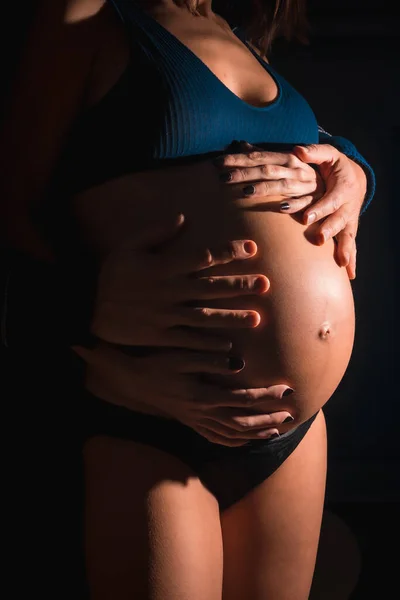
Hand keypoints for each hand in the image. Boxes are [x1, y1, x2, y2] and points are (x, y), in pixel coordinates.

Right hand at [75, 343, 293, 446]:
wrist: (131, 379)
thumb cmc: (155, 361)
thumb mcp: (180, 354)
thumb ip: (208, 358)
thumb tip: (238, 362)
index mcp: (201, 395)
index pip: (243, 399)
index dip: (267, 396)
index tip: (288, 390)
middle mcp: (200, 413)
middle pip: (242, 422)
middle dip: (269, 418)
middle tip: (292, 414)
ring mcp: (195, 421)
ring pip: (231, 434)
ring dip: (256, 433)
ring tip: (279, 429)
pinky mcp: (190, 422)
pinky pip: (216, 438)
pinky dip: (235, 441)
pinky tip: (248, 439)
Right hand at [92, 214, 269, 348]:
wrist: (88, 308)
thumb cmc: (111, 276)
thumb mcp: (128, 247)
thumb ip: (156, 232)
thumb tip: (183, 218)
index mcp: (163, 266)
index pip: (203, 257)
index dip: (228, 252)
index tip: (252, 248)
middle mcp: (169, 291)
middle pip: (210, 286)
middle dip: (239, 285)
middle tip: (266, 284)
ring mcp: (165, 315)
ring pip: (204, 315)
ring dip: (231, 317)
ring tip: (256, 319)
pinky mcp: (160, 335)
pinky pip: (188, 340)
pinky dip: (208, 343)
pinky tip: (228, 346)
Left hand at [213, 140, 323, 200]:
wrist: (335, 184)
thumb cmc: (303, 172)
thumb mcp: (285, 160)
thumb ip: (263, 154)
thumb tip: (239, 144)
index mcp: (285, 157)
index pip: (257, 157)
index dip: (237, 159)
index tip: (217, 163)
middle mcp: (293, 169)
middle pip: (265, 170)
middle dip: (244, 174)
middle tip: (223, 179)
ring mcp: (303, 185)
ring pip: (281, 185)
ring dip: (264, 189)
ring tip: (245, 192)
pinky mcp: (312, 200)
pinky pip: (303, 203)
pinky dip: (294, 205)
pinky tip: (282, 208)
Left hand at [291, 144, 366, 278]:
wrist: (355, 178)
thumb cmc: (336, 166)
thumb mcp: (328, 154)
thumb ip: (314, 152)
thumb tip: (297, 149)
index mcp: (342, 187)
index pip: (329, 199)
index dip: (319, 208)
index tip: (306, 217)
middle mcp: (348, 206)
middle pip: (339, 220)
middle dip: (329, 229)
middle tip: (319, 239)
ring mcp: (349, 219)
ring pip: (347, 235)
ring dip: (344, 248)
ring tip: (341, 262)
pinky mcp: (348, 229)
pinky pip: (351, 245)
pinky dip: (352, 259)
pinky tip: (350, 274)